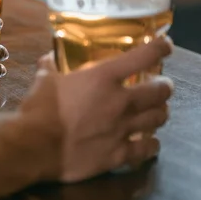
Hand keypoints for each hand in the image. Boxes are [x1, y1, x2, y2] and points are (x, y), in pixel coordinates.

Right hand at [18, 37, 173, 182]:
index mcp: (103, 78)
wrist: (36, 146)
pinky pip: (148, 148)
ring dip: (160, 112)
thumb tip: (49, 59)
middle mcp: (121, 101)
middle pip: (161, 91)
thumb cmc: (39, 109)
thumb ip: (50, 67)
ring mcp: (124, 129)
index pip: (144, 56)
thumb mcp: (43, 80)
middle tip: (160, 86)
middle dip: (164, 86)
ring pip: (160, 118)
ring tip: (156, 111)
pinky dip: (151, 143)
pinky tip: (149, 142)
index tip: (165, 45)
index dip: (160, 47)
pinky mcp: (120, 154)